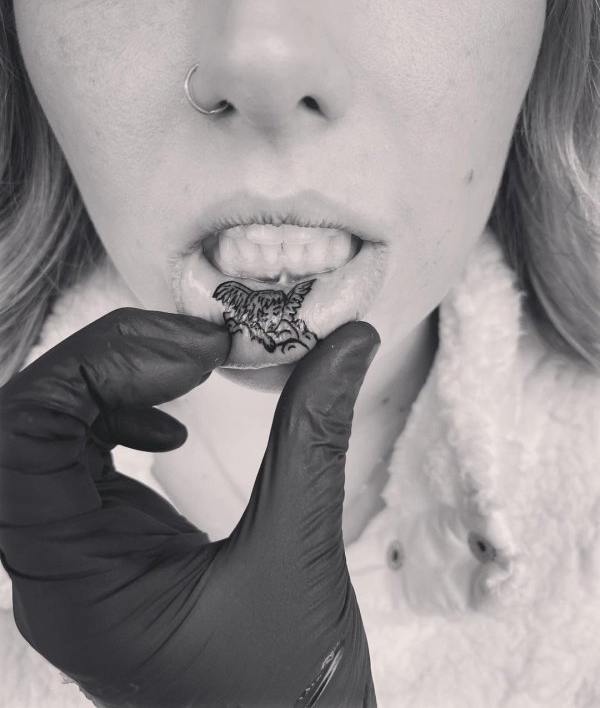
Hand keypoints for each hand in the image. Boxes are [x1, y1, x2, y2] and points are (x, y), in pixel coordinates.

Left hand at [0, 307, 379, 707]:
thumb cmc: (287, 692)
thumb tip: (345, 341)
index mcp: (74, 584)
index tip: (194, 351)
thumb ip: (314, 436)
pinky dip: (122, 415)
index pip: (22, 438)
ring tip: (193, 366)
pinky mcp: (104, 546)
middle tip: (198, 343)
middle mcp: (54, 568)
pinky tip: (171, 426)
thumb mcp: (299, 556)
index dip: (95, 367)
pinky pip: (80, 456)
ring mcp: (75, 556)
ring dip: (116, 380)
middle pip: (29, 424)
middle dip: (109, 361)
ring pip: (50, 432)